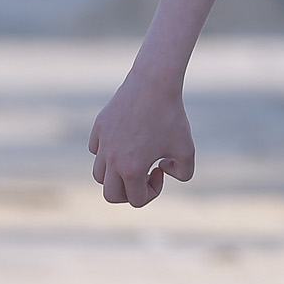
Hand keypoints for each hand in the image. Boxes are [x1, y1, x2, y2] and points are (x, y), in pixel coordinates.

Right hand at [89, 74, 195, 207]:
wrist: (154, 83)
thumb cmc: (171, 116)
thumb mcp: (187, 148)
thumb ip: (184, 173)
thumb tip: (163, 172)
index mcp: (131, 169)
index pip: (136, 200)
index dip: (152, 192)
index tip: (161, 170)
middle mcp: (111, 160)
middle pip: (110, 194)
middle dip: (129, 192)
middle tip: (145, 175)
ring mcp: (102, 143)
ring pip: (98, 174)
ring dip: (115, 175)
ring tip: (134, 160)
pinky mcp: (98, 127)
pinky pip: (95, 150)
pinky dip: (107, 153)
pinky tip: (127, 140)